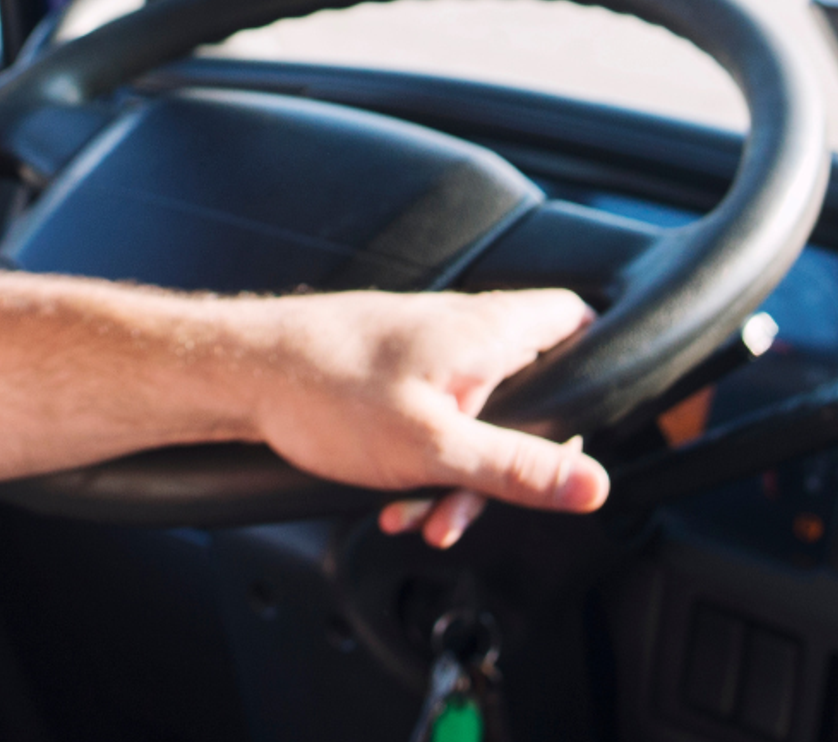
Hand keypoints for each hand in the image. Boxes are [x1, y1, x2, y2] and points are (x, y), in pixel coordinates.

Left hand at [242, 288, 608, 549]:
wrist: (240, 373)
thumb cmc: (326, 391)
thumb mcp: (436, 449)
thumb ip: (518, 469)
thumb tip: (593, 485)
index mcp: (489, 332)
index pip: (578, 321)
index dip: (596, 369)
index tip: (585, 426)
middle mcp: (463, 331)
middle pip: (528, 393)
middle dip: (511, 462)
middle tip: (481, 502)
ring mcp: (426, 351)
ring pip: (475, 419)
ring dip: (456, 476)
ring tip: (421, 516)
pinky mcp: (392, 373)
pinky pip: (432, 422)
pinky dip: (422, 464)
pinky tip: (393, 502)